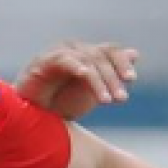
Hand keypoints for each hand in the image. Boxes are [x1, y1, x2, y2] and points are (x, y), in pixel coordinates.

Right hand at [14, 42, 138, 120]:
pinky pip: (63, 59)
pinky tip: (85, 75)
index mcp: (88, 54)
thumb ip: (111, 75)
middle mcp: (75, 49)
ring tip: (106, 100)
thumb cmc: (61, 103)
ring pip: (86, 59)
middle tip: (121, 98)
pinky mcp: (43, 60)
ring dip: (98, 80)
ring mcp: (59, 53)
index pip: (111, 51)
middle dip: (112, 78)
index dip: (122, 63)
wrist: (32, 117)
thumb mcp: (92, 93)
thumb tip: (135, 53)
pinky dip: (75, 66)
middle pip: (101, 56)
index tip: (131, 80)